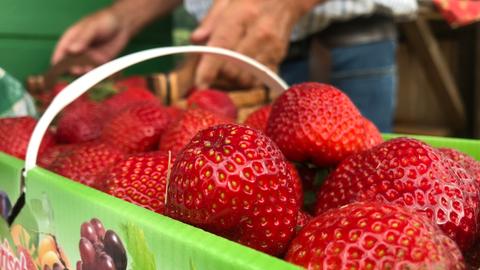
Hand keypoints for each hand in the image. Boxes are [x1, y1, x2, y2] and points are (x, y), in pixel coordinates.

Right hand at [51, 8, 129, 73]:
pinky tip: (99, 73)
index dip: (58, 63)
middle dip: (73, 70)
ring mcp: (88, 58)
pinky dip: (96, 75)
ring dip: (85, 74)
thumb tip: (71, 50)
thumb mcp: (92, 27)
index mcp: (70, 40)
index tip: (60, 71)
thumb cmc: (104, 21)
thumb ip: (83, 38)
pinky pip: (95, 72)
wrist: (122, 24)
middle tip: (79, 70)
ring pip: (82, 71)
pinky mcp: (100, 63)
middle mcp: (78, 51)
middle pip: (70, 66)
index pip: (60, 54)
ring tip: (90, 70)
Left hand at [190, 0, 314, 88]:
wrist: (285, 0)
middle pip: (233, 68)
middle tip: (212, 70)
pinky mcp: (279, 59)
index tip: (199, 83)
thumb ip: (211, 19)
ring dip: (232, 81)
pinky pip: (259, 80)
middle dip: (218, 74)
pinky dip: (247, 81)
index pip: (223, 45)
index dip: (209, 68)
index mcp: (244, 14)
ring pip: (246, 78)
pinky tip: (241, 72)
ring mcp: (272, 48)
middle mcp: (260, 33)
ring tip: (226, 70)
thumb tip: (195, 40)